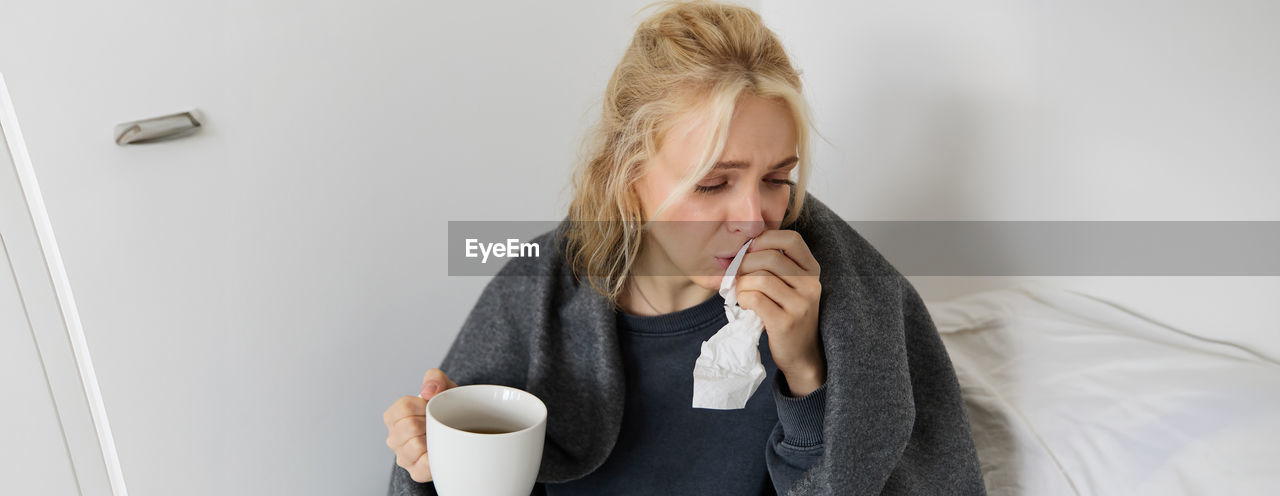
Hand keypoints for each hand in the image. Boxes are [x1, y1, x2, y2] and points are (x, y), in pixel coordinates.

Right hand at [383, 368, 457, 481]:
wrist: (462, 432)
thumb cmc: (447, 409)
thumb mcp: (444, 387)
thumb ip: (435, 378)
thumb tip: (429, 391)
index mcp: (394, 416)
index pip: (403, 408)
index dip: (423, 406)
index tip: (432, 407)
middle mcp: (394, 438)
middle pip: (409, 427)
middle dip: (429, 422)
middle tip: (439, 423)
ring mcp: (404, 456)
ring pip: (415, 447)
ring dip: (433, 439)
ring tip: (440, 436)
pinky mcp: (416, 472)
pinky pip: (424, 466)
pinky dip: (436, 458)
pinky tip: (442, 451)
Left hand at [735, 230, 825, 396]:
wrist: (802, 355)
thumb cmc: (788, 315)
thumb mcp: (790, 286)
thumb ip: (775, 266)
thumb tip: (741, 247)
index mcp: (812, 270)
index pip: (791, 239)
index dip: (765, 238)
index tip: (749, 250)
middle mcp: (811, 285)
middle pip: (769, 257)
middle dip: (745, 263)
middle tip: (736, 274)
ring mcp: (801, 305)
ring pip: (760, 278)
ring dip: (742, 284)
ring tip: (742, 293)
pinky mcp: (786, 323)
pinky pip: (755, 298)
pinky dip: (743, 299)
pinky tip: (746, 305)